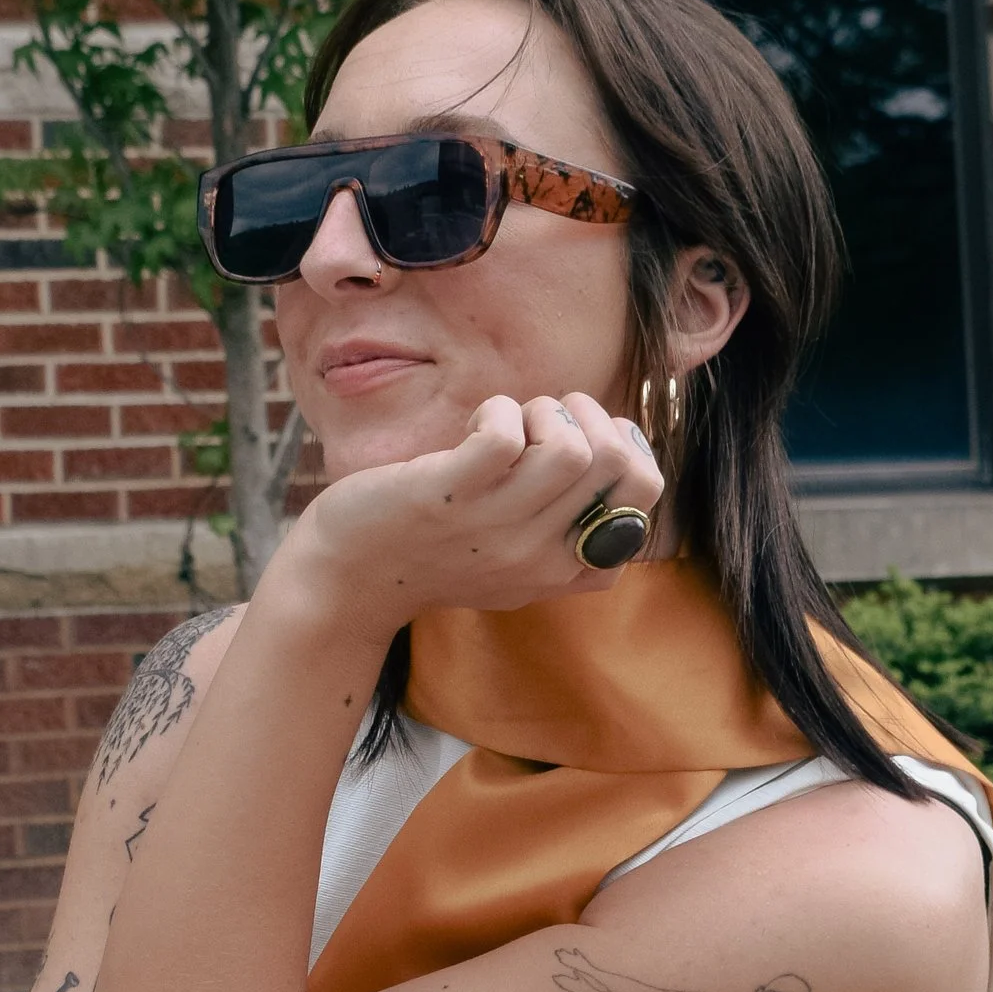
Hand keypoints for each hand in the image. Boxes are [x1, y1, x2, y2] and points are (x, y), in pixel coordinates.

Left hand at [287, 393, 664, 637]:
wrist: (349, 581)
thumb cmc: (432, 555)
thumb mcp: (514, 565)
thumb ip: (564, 532)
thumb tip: (613, 458)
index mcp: (563, 568)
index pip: (643, 503)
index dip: (628, 453)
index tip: (582, 445)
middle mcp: (539, 553)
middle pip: (620, 466)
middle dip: (591, 416)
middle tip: (547, 419)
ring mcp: (496, 525)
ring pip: (574, 449)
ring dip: (548, 411)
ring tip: (513, 420)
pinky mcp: (451, 495)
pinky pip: (507, 434)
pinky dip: (501, 411)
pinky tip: (479, 423)